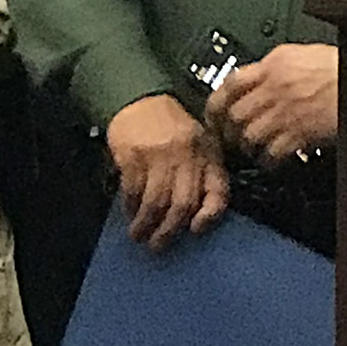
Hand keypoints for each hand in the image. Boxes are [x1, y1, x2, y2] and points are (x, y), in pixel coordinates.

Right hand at [106, 94, 229, 250]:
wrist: (143, 100)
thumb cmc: (174, 129)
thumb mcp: (199, 147)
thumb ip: (202, 176)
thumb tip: (196, 217)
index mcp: (209, 154)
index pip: (218, 190)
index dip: (210, 215)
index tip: (195, 231)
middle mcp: (189, 156)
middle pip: (184, 202)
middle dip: (170, 230)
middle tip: (158, 245)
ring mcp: (161, 155)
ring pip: (157, 201)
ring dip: (146, 224)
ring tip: (138, 235)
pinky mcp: (134, 155)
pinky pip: (134, 190)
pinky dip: (131, 206)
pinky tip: (129, 213)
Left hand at [205, 43, 338, 163]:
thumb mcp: (309, 55)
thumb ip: (281, 66)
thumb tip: (264, 76)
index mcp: (277, 63)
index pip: (232, 82)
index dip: (218, 102)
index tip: (216, 112)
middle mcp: (276, 86)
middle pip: (236, 112)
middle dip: (232, 128)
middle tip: (234, 137)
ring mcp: (286, 111)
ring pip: (249, 134)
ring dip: (250, 146)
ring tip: (256, 150)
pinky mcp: (299, 133)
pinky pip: (271, 152)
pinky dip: (269, 160)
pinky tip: (275, 160)